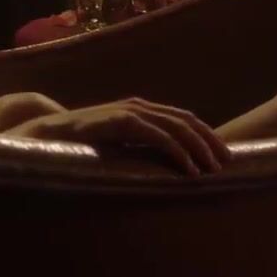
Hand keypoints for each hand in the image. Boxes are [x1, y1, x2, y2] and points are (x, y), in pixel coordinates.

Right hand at [8, 98, 230, 175]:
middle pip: (186, 120)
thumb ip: (138, 145)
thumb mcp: (117, 143)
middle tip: (228, 162)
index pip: (183, 118)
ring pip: (177, 127)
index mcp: (141, 109)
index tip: (223, 154)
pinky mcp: (121, 121)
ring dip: (199, 149)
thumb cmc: (82, 144)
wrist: (48, 134)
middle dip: (210, 140)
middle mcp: (139, 106)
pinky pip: (158, 137)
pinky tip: (190, 170)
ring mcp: (130, 111)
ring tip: (213, 169)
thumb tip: (165, 164)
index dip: (206, 134)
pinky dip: (178, 153)